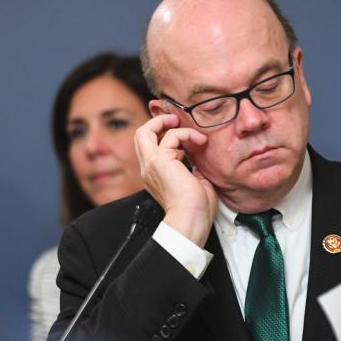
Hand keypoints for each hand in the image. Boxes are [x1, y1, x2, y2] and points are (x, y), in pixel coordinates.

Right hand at [134, 114, 217, 245]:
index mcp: (156, 175)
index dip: (162, 134)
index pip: (150, 147)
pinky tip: (200, 141)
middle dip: (158, 123)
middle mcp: (149, 169)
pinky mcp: (159, 160)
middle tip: (177, 122)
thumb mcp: (195, 182)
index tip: (182, 134)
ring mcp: (151, 164)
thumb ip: (192, 167)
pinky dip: (187, 134)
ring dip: (169, 124)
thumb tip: (198, 155)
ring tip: (191, 132)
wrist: (191, 219)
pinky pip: (171, 135)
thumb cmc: (196, 209)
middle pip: (141, 135)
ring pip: (144, 131)